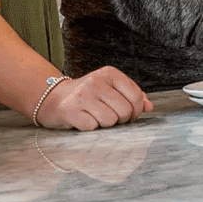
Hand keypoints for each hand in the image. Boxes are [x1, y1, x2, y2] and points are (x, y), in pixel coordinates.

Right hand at [37, 67, 152, 130]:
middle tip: (109, 116)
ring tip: (95, 116)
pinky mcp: (70, 110)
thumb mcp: (110, 89)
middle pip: (124, 111)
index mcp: (110, 73)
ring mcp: (82, 95)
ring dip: (105, 124)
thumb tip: (149, 106)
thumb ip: (132, 96)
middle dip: (120, 120)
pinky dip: (91, 128)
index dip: (135, 111)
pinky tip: (83, 120)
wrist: (53, 99)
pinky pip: (93, 127)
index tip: (127, 114)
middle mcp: (96, 81)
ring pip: (110, 120)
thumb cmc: (87, 96)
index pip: (135, 97)